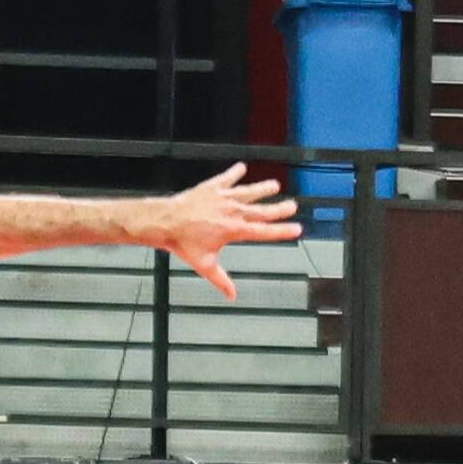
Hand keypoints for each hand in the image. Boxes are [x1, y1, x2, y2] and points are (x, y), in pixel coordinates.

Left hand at [148, 163, 300, 300]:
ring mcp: (223, 197)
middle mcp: (232, 212)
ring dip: (263, 188)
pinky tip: (241, 167)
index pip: (264, 231)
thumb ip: (221, 280)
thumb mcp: (205, 264)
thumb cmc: (183, 243)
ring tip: (275, 185)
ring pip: (248, 192)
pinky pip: (226, 178)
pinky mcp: (211, 188)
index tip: (297, 229)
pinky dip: (234, 173)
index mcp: (234, 230)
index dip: (282, 231)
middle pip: (262, 210)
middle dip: (279, 209)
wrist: (165, 221)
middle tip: (292, 206)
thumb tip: (232, 296)